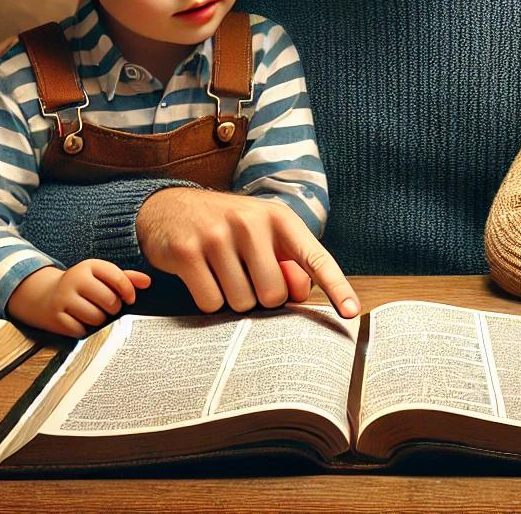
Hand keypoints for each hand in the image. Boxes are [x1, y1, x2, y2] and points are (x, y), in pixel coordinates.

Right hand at [6, 260, 152, 336]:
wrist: (45, 295)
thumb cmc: (82, 286)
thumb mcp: (101, 277)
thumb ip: (125, 278)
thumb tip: (148, 282)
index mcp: (89, 266)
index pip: (118, 278)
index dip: (129, 291)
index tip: (130, 299)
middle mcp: (74, 279)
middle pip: (109, 301)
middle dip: (113, 308)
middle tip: (108, 306)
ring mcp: (63, 298)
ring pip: (96, 318)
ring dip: (99, 320)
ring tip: (92, 312)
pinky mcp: (56, 317)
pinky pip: (81, 330)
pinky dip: (84, 329)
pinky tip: (79, 320)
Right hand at [137, 188, 359, 317]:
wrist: (167, 207)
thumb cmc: (226, 227)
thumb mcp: (261, 234)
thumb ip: (287, 262)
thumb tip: (299, 295)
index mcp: (278, 218)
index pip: (315, 257)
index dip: (337, 287)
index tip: (352, 312)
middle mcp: (250, 222)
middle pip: (274, 295)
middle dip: (261, 298)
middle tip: (245, 276)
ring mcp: (217, 235)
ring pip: (241, 303)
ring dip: (232, 299)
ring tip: (221, 272)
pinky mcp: (187, 252)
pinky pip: (210, 302)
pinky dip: (208, 300)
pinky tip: (201, 276)